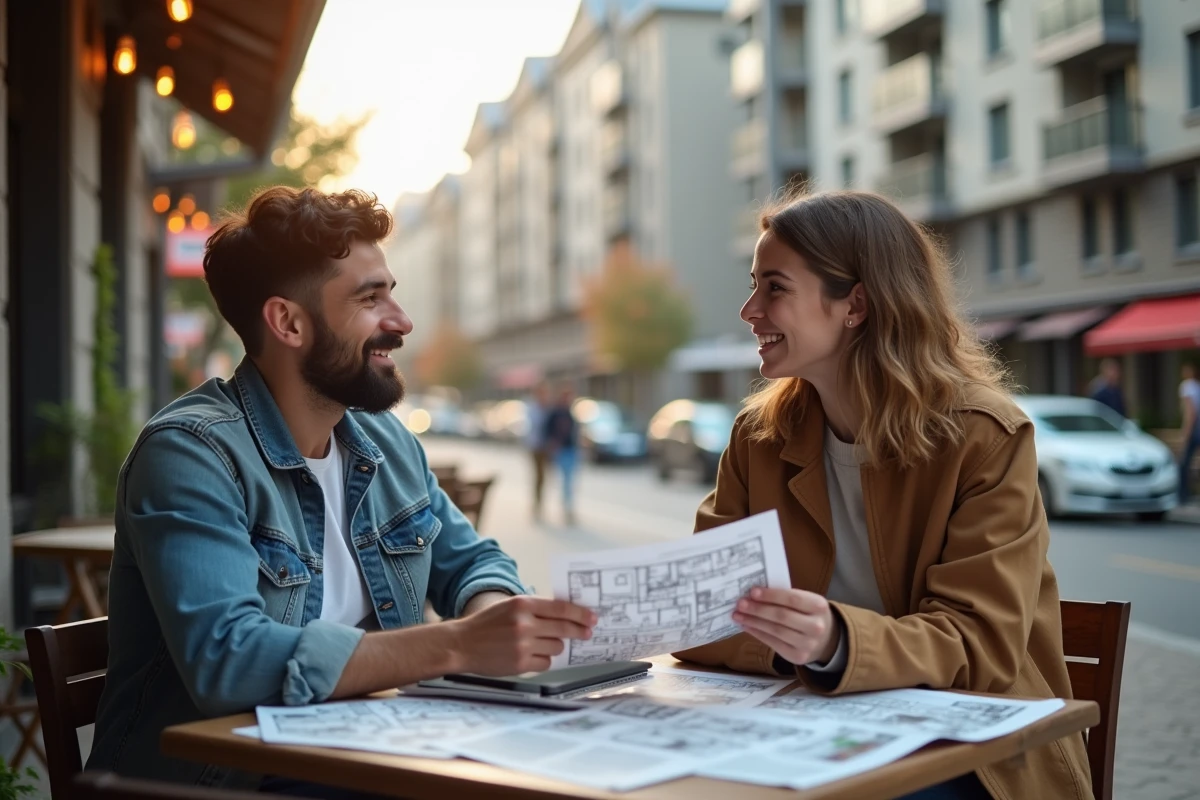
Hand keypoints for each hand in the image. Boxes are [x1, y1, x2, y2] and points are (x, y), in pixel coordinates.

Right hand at [448, 595, 596, 674]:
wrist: (461, 644)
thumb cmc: (486, 625)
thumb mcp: (509, 607)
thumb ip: (534, 609)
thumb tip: (565, 616)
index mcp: (522, 604)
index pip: (560, 608)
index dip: (580, 614)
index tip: (592, 617)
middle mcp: (524, 623)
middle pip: (563, 628)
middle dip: (578, 631)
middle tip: (586, 633)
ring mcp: (523, 645)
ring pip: (556, 647)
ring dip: (554, 646)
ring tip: (540, 644)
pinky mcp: (520, 664)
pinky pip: (545, 663)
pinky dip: (542, 660)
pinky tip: (531, 656)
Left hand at [733, 587, 837, 665]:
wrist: (826, 640)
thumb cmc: (809, 614)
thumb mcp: (806, 602)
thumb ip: (786, 597)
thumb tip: (754, 594)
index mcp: (818, 606)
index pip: (792, 599)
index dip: (771, 595)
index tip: (752, 592)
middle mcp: (816, 626)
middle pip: (782, 616)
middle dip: (758, 609)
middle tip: (740, 604)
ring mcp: (808, 644)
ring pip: (775, 631)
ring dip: (754, 622)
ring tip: (738, 615)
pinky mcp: (797, 657)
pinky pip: (773, 643)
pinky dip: (757, 633)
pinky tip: (747, 626)